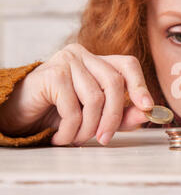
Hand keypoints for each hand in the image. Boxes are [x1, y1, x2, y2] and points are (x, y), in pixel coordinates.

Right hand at [0, 44, 153, 145]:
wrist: (19, 115)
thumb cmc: (58, 113)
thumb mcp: (96, 116)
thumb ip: (122, 115)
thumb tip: (147, 114)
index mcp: (98, 61)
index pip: (128, 65)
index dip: (140, 85)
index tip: (147, 107)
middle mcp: (83, 55)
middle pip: (114, 83)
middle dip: (114, 117)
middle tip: (104, 139)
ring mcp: (66, 61)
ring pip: (95, 98)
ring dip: (88, 127)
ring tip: (76, 139)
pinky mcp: (51, 74)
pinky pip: (73, 108)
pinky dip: (71, 130)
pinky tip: (60, 137)